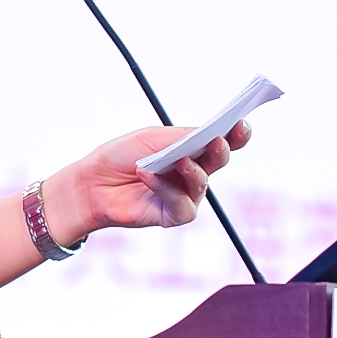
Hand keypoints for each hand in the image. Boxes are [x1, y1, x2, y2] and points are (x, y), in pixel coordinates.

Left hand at [46, 120, 252, 240]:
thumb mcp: (153, 138)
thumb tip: (213, 134)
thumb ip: (183, 137)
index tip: (242, 123)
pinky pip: (182, 204)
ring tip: (179, 161)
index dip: (236, 133)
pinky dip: (166, 188)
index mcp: (191, 148)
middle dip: (222, 150)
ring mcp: (185, 194)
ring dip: (192, 171)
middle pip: (219, 160)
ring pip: (202, 183)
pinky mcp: (174, 215)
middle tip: (218, 141)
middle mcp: (192, 171)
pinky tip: (148, 176)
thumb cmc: (122, 156)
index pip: (222, 140)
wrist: (94, 182)